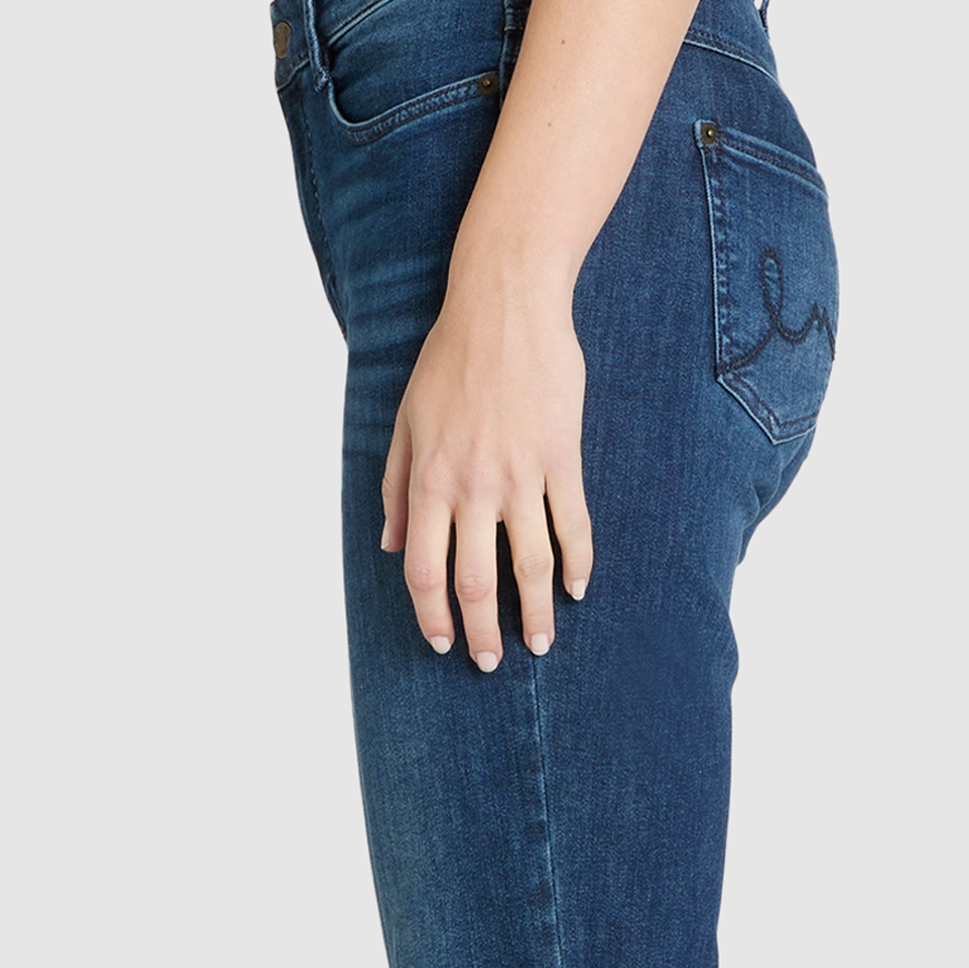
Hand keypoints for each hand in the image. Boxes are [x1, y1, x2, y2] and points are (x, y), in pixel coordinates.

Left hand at [380, 238, 594, 666]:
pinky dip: (577, 564)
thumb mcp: (405, 422)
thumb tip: (391, 545)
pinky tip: (576, 590)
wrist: (504, 305)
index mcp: (429, 481)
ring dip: (534, 613)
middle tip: (492, 661)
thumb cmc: (449, 360)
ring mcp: (521, 475)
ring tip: (539, 643)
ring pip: (530, 565)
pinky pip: (572, 525)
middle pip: (476, 581)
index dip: (431, 616)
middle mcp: (473, 487)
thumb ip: (396, 489)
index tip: (442, 643)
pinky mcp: (561, 458)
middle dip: (482, 633)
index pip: (424, 571)